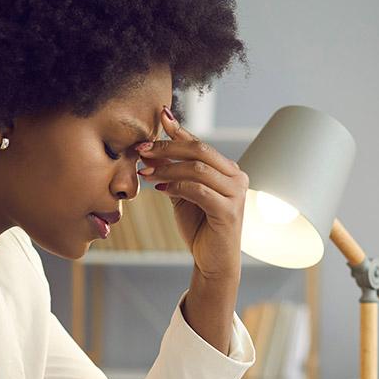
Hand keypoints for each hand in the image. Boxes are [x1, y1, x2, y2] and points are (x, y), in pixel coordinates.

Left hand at [136, 106, 248, 280]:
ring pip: (197, 169)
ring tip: (144, 172)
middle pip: (199, 150)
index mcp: (228, 170)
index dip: (178, 130)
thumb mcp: (182, 193)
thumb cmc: (199, 227)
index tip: (158, 117)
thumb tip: (149, 149)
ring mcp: (236, 194)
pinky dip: (176, 187)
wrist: (213, 262)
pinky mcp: (229, 211)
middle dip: (167, 147)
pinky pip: (198, 190)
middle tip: (141, 149)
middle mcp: (237, 177)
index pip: (200, 143)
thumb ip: (172, 172)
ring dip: (166, 168)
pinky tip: (159, 189)